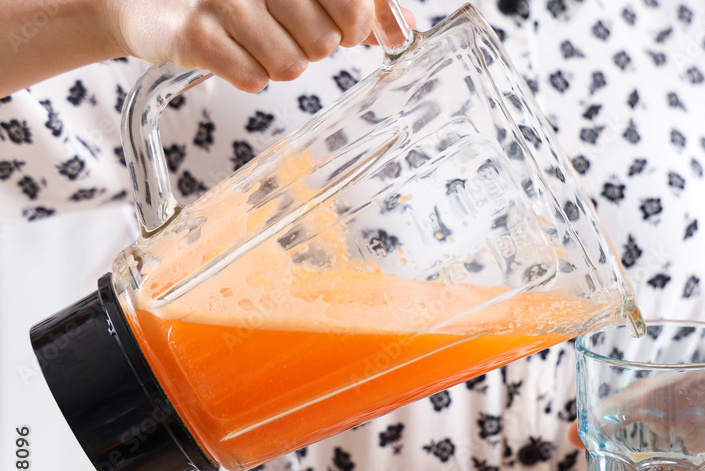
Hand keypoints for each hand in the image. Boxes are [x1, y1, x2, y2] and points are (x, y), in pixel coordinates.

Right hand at [101, 0, 414, 91]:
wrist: (152, 1)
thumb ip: (359, 5)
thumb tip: (401, 29)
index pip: (354, 4)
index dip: (357, 24)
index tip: (345, 27)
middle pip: (325, 42)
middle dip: (313, 48)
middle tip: (288, 33)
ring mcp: (225, 0)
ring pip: (291, 66)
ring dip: (278, 64)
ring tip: (256, 42)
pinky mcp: (196, 33)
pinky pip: (252, 78)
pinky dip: (247, 74)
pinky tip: (232, 52)